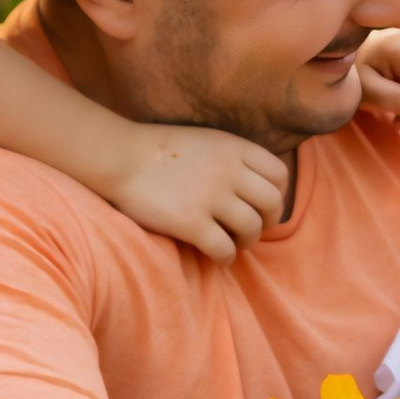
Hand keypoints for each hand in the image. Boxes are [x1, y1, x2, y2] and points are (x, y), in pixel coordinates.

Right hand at [102, 119, 290, 260]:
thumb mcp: (207, 140)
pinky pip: (224, 249)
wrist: (119, 157)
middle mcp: (228, 170)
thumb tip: (255, 186)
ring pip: (252, 229)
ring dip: (247, 242)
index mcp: (233, 148)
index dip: (278, 194)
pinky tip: (216, 257)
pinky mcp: (190, 222)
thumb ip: (233, 157)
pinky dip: (225, 258)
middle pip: (271, 203)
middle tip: (252, 229)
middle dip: (267, 221)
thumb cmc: (159, 150)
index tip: (264, 206)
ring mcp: (210, 196)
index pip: (279, 174)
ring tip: (233, 243)